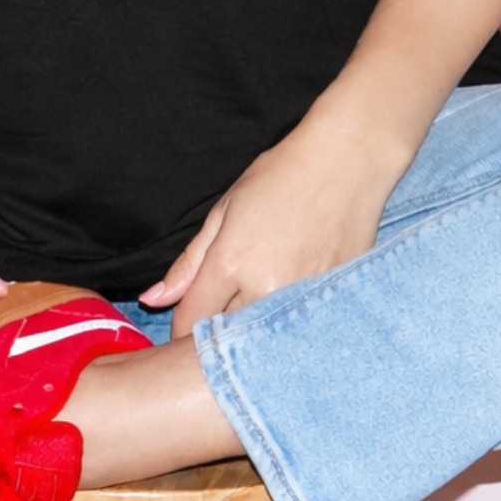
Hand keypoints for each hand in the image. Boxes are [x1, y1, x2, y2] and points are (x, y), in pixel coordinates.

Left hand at [140, 108, 408, 339]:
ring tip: (253, 313)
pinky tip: (286, 310)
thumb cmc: (281, 176)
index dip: (180, 329)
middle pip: (226, 339)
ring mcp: (301, 298)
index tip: (183, 327)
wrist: (346, 161)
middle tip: (218, 323)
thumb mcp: (225, 211)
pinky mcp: (331, 301)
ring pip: (262, 339)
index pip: (191, 322)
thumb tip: (153, 299)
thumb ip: (189, 263)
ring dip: (251, 337)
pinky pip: (297, 331)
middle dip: (215, 338)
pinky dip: (286, 327)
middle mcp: (265, 287)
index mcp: (230, 263)